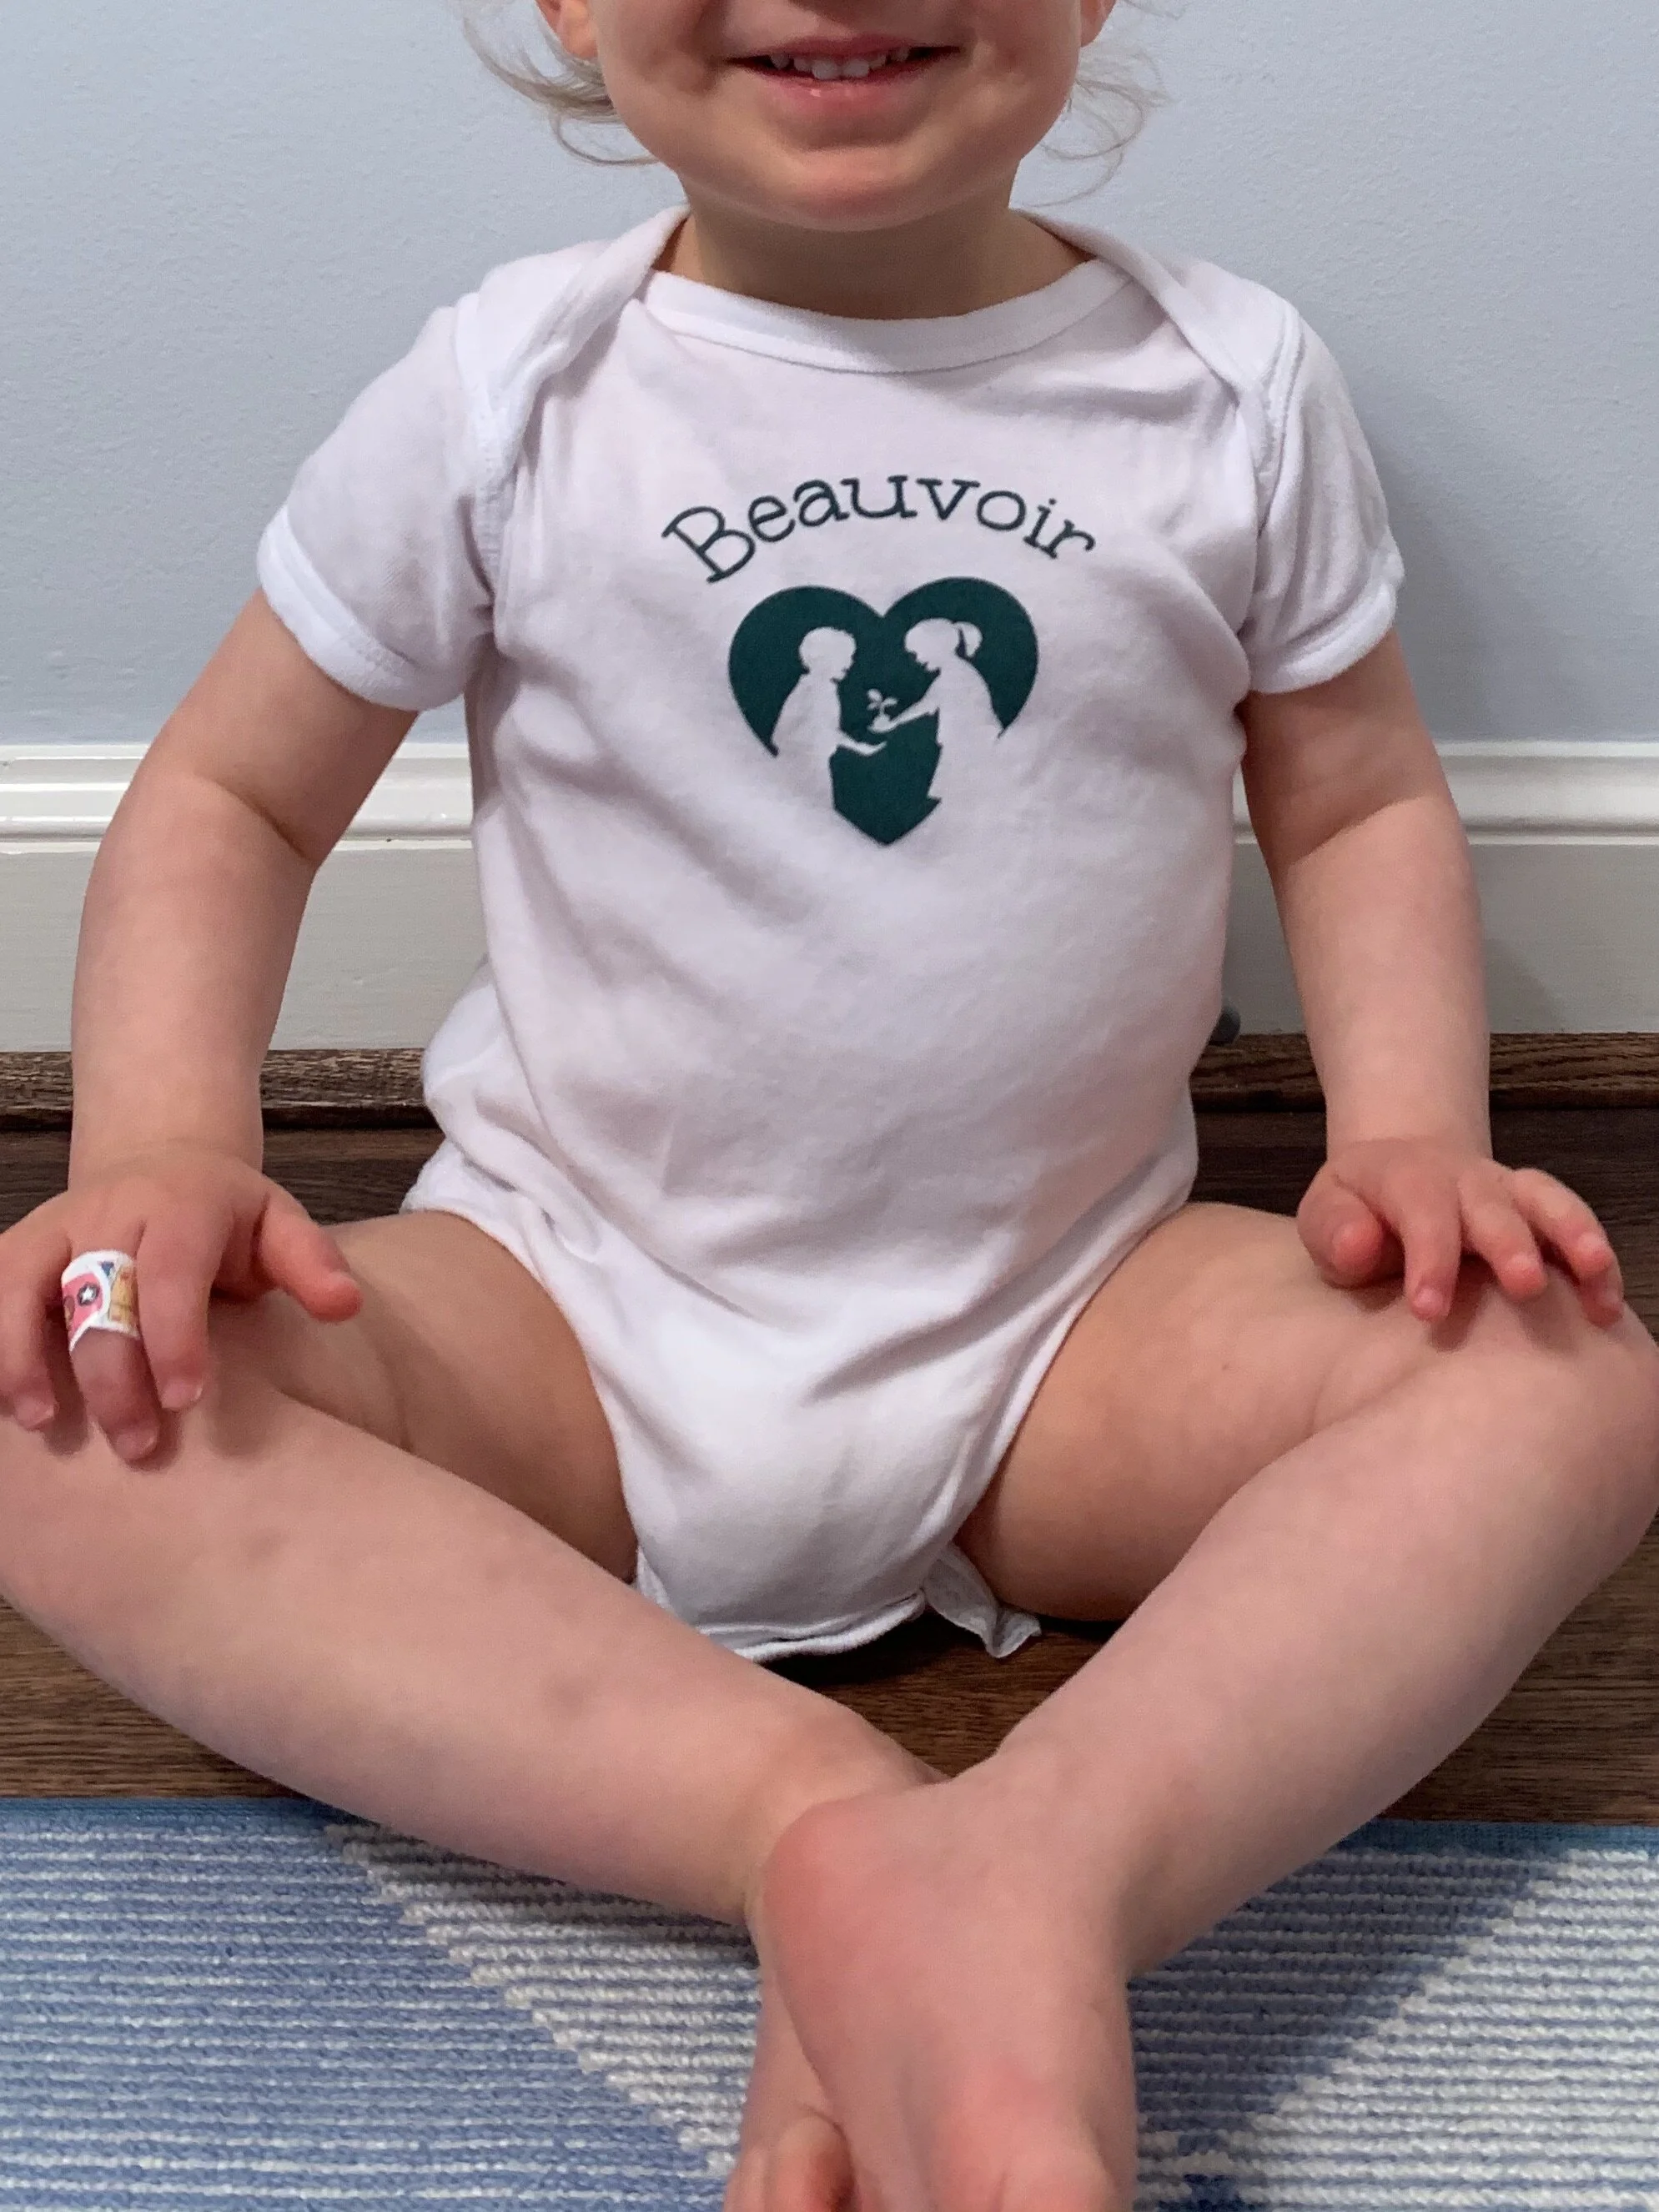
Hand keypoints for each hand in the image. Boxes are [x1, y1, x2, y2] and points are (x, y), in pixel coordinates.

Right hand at [0, 1144, 361, 1465]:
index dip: (175, 1337)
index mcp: (181, 1208)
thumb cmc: (228, 1218)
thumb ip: (311, 1264)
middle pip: (96, 1292)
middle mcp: (108, 1214)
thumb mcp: (279, 1225)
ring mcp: (53, 1228)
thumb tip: (345, 1306)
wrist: (162, 1162)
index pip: (172, 1274)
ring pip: (19, 1285)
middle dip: (111, 1372)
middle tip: (136, 1444)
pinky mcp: (16, 1248)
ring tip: (39, 1421)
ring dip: (22, 1354)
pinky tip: (0, 1397)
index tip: (186, 1399)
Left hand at [1298, 1136, 1625, 1328]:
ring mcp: (1508, 1192)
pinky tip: (1606, 1303)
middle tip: (1524, 1286)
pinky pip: (1575, 1224)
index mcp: (1405, 1176)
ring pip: (1546, 1202)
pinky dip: (1596, 1260)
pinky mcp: (1540, 1213)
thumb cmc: (1357, 1214)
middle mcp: (1465, 1179)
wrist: (1401, 1172)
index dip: (1429, 1258)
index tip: (1429, 1310)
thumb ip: (1334, 1231)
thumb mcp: (1326, 1217)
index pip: (1421, 1210)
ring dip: (1574, 1235)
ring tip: (1594, 1273)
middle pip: (1491, 1205)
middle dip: (1509, 1243)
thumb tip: (1358, 1246)